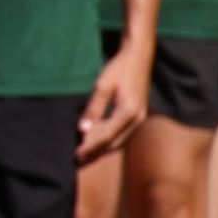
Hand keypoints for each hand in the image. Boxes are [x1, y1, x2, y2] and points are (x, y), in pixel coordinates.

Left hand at [78, 43, 152, 162]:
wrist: (139, 57)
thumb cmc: (119, 69)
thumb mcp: (103, 87)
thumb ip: (93, 109)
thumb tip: (81, 130)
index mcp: (129, 111)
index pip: (107, 137)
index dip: (90, 148)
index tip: (75, 155)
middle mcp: (138, 118)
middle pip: (115, 143)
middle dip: (96, 153)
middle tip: (77, 161)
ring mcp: (141, 118)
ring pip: (121, 141)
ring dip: (103, 150)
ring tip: (85, 157)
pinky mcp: (139, 116)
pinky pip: (124, 135)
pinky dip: (110, 142)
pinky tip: (97, 144)